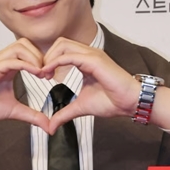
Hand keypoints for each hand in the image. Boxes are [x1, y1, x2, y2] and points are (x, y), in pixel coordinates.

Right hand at [0, 38, 49, 142]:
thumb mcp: (13, 111)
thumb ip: (32, 115)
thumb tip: (48, 125)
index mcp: (6, 66)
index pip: (28, 51)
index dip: (43, 60)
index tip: (51, 76)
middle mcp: (0, 60)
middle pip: (26, 43)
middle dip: (41, 56)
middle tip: (48, 74)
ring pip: (20, 47)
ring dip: (35, 59)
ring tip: (42, 74)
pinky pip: (11, 60)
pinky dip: (26, 65)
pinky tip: (36, 74)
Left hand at [40, 37, 169, 133]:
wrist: (129, 102)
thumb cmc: (112, 102)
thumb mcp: (81, 107)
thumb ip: (64, 113)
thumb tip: (51, 126)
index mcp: (86, 60)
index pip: (62, 50)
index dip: (49, 60)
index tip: (41, 76)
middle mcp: (89, 53)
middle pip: (60, 43)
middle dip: (46, 56)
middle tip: (40, 74)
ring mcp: (92, 54)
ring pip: (63, 45)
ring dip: (49, 58)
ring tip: (43, 74)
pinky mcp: (94, 60)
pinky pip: (70, 55)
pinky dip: (56, 62)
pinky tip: (49, 74)